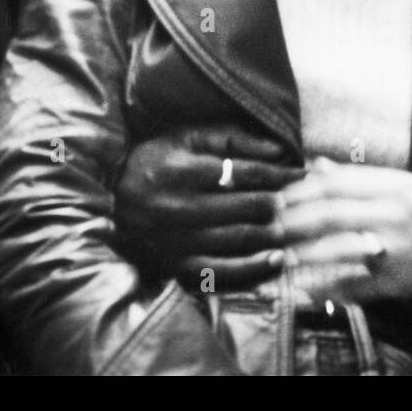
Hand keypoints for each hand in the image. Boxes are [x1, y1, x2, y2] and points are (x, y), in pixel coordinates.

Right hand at [113, 125, 303, 289]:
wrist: (109, 203)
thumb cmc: (155, 162)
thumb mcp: (184, 139)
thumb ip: (230, 138)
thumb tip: (277, 148)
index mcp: (180, 170)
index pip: (242, 172)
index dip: (278, 174)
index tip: (301, 175)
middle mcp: (177, 207)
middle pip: (245, 208)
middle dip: (280, 205)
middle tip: (303, 203)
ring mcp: (176, 242)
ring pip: (238, 240)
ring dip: (274, 234)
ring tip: (295, 227)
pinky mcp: (176, 267)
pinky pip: (222, 273)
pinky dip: (254, 268)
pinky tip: (277, 259)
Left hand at [275, 157, 411, 302]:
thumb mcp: (403, 183)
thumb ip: (359, 176)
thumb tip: (316, 165)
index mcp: (393, 186)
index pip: (335, 184)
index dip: (302, 191)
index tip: (280, 196)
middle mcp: (392, 214)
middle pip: (330, 214)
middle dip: (294, 220)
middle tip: (273, 224)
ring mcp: (393, 249)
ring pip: (337, 250)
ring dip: (304, 254)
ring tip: (283, 255)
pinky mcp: (395, 280)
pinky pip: (353, 284)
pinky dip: (327, 288)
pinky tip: (306, 289)